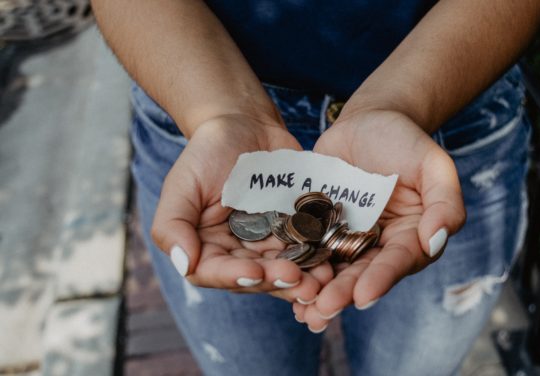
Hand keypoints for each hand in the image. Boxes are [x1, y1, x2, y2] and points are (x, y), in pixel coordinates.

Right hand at [151, 114, 332, 301]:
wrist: (245, 125)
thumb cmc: (207, 152)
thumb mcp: (182, 184)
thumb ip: (172, 225)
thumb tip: (184, 264)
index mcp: (207, 247)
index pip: (215, 272)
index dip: (235, 276)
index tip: (255, 272)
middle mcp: (238, 252)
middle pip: (256, 277)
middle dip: (276, 281)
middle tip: (298, 280)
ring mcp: (269, 243)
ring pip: (285, 270)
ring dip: (304, 279)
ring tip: (321, 280)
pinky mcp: (296, 230)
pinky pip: (308, 249)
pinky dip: (320, 258)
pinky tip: (333, 262)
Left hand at [292, 110, 465, 330]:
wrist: (368, 121)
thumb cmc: (406, 140)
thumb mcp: (433, 164)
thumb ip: (444, 202)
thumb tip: (435, 242)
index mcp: (410, 237)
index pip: (397, 262)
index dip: (381, 279)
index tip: (363, 296)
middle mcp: (378, 245)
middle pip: (361, 273)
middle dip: (343, 293)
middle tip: (323, 309)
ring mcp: (346, 237)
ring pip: (333, 269)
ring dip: (317, 291)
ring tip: (302, 310)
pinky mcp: (319, 227)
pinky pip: (308, 248)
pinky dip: (297, 266)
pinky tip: (281, 282)